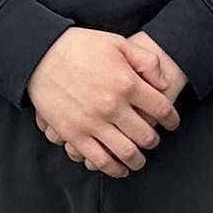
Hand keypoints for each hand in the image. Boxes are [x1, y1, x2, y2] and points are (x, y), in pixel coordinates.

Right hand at [29, 28, 179, 176]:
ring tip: (139, 159)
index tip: (172, 123)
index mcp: (127, 83)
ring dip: (138, 160)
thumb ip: (146, 61)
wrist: (40, 54)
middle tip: (154, 140)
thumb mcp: (118, 43)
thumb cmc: (80, 46)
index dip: (172, 120)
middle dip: (154, 141)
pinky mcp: (74, 134)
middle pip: (146, 135)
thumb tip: (163, 84)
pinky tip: (120, 169)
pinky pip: (99, 159)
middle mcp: (112, 106)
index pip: (161, 109)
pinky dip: (113, 169)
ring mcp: (92, 123)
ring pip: (126, 153)